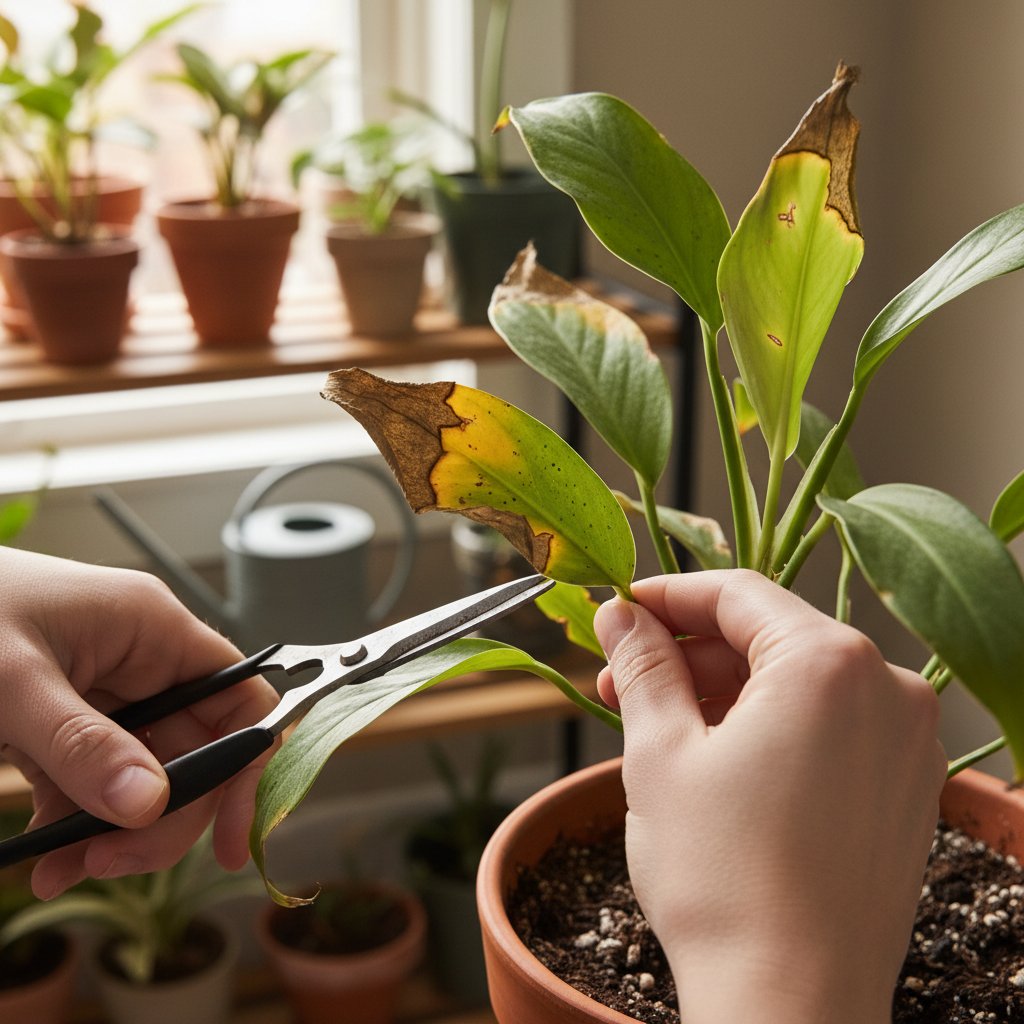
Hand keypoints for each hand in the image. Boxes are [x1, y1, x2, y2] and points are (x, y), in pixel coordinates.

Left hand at [0, 547, 278, 899]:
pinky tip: (47, 854)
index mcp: (153, 630)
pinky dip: (79, 825)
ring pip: (146, 776)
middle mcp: (143, 662)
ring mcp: (108, 695)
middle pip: (194, 753)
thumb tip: (146, 806)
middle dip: (162, 816)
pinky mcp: (70, 722)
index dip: (247, 766)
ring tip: (64, 867)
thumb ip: (81, 744)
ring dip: (114, 832)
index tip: (230, 836)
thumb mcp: (12, 681)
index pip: (241, 699)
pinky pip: (98, 781)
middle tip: (111, 861)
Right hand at [593, 570, 945, 1023]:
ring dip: (720, 692)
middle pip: (767, 637)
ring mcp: (905, 743)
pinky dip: (766, 727)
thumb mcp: (660, 752)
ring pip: (795, 684)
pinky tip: (710, 757)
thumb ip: (643, 665)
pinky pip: (826, 727)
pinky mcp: (904, 789)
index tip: (617, 614)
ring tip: (653, 725)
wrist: (790, 1007)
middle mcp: (887, 689)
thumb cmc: (721, 879)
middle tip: (619, 680)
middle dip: (686, 654)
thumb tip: (620, 615)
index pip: (736, 594)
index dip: (666, 597)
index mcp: (830, 663)